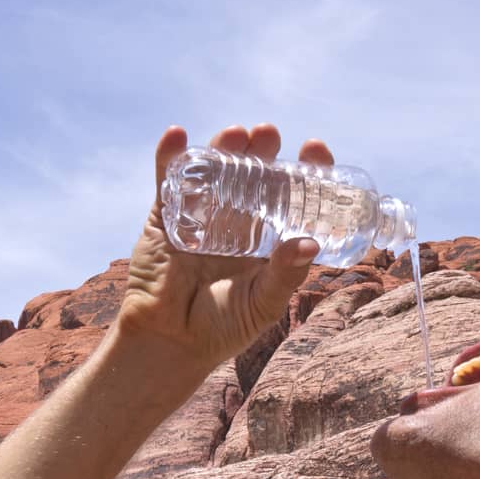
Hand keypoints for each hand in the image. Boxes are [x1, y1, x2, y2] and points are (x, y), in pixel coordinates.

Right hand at [117, 121, 334, 371]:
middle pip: (252, 175)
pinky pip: (166, 182)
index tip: (315, 150)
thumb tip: (310, 243)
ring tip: (236, 134)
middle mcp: (235, 221)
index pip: (289, 196)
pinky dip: (169, 157)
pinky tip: (178, 135)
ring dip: (223, 148)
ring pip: (213, 172)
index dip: (303, 171)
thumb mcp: (263, 304)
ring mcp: (199, 217)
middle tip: (270, 134)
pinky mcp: (164, 219)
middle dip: (262, 151)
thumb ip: (285, 275)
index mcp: (265, 239)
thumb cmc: (223, 330)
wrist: (171, 344)